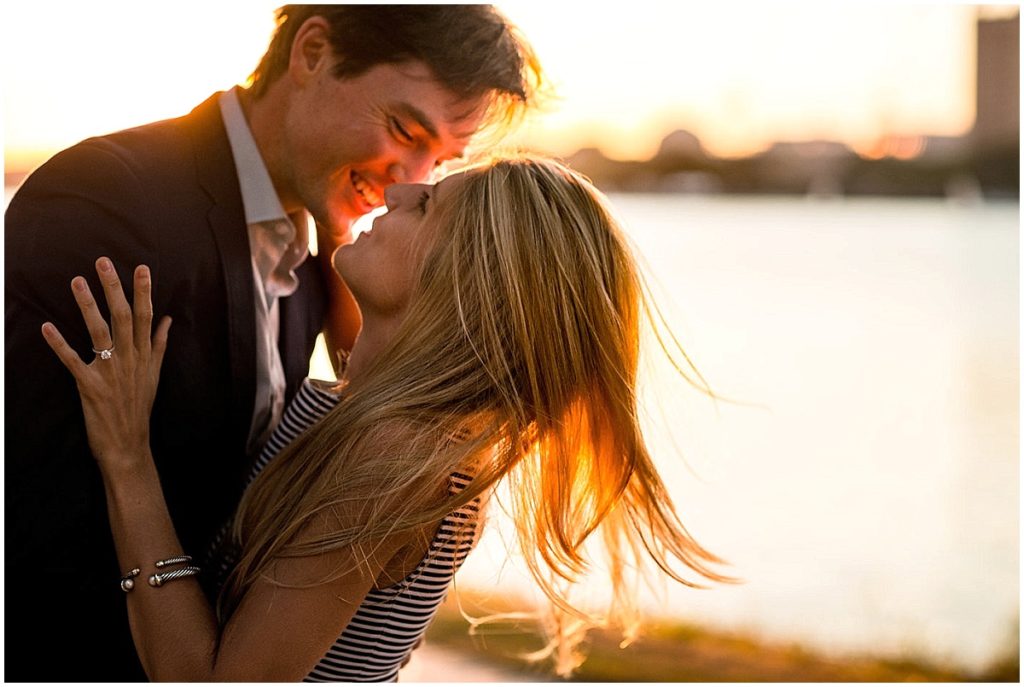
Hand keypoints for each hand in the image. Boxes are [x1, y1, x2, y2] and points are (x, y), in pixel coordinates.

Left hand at [41, 257, 170, 468]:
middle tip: (104, 262)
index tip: (141, 268)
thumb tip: (167, 320)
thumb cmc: (138, 408)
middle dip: (114, 288)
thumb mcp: (154, 374)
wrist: (128, 444)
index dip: (143, 291)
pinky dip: (60, 344)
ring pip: (99, 333)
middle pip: (123, 317)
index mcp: (143, 355)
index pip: (145, 316)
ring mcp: (110, 372)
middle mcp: (129, 359)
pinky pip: (73, 361)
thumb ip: (158, 344)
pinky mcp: (90, 386)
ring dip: (88, 306)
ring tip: (77, 282)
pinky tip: (47, 327)